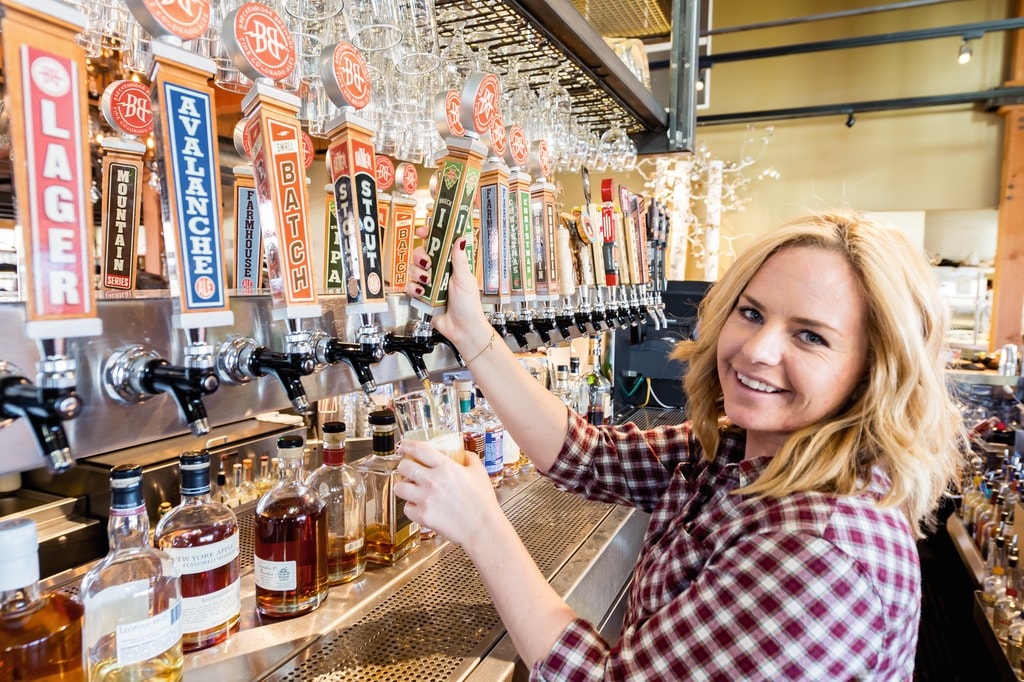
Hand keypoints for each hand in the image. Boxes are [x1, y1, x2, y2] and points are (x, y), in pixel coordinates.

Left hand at [395, 438, 501, 547]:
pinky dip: (411, 508)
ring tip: (410, 488)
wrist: (483, 528)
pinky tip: (419, 506)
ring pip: (399, 487)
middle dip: (403, 466)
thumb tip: (464, 454)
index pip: (419, 449)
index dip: (407, 445)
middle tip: (407, 469)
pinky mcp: (423, 516)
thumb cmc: (483, 503)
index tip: (404, 446)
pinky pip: (407, 509)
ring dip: (403, 486)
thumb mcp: (480, 473)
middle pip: (403, 467)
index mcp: (446, 467)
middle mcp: (433, 481)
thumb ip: (470, 459)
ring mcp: (426, 499)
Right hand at [405, 231, 490, 350]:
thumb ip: (459, 258)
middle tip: (427, 263)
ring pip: (413, 268)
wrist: (462, 329)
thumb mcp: (465, 279)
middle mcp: (439, 271)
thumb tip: (460, 238)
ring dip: (417, 273)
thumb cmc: (469, 306)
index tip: (423, 231)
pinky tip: (422, 292)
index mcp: (451, 263)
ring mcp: (429, 283)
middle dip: (421, 256)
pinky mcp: (421, 295)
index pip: (438, 244)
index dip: (430, 235)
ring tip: (427, 281)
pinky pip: (410, 286)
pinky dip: (414, 288)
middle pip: (421, 253)